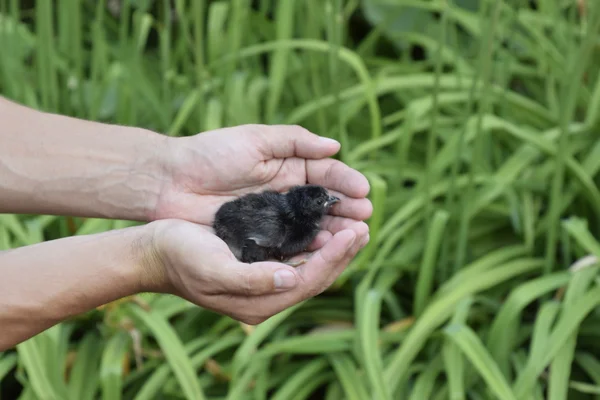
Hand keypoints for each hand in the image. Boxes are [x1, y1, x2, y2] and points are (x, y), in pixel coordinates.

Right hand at [147, 218, 368, 323]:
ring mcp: (265, 278)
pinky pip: (297, 253)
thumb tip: (291, 277)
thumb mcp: (214, 269)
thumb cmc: (180, 257)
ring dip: (334, 246)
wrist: (155, 251)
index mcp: (259, 302)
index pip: (309, 280)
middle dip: (343, 252)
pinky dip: (315, 240)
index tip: (352, 232)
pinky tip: (325, 223)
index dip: (334, 256)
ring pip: (311, 263)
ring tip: (355, 224)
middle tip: (364, 226)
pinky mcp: (260, 262)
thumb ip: (252, 279)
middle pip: (317, 275)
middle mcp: (267, 293)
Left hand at [154, 125, 371, 247]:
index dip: (345, 182)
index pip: (325, 173)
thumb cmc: (210, 154)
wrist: (168, 181)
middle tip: (365, 218)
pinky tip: (323, 250)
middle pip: (324, 202)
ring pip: (311, 224)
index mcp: (286, 165)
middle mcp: (285, 192)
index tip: (364, 192)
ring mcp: (273, 216)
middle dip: (346, 208)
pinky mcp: (259, 237)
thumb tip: (335, 146)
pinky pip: (289, 242)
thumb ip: (294, 141)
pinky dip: (308, 246)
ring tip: (353, 236)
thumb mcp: (254, 139)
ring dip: (333, 229)